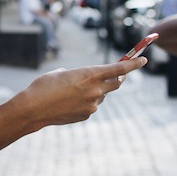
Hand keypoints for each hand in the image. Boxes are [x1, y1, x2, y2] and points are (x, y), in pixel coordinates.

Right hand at [18, 57, 146, 130]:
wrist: (33, 109)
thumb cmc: (44, 86)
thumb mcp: (61, 72)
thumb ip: (78, 75)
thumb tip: (85, 82)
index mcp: (89, 74)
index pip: (119, 69)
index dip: (133, 64)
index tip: (143, 59)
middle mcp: (95, 90)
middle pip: (115, 83)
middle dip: (116, 78)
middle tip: (114, 75)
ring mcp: (92, 105)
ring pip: (101, 95)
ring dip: (95, 91)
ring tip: (73, 91)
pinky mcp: (86, 115)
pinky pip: (91, 106)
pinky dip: (85, 102)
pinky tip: (68, 102)